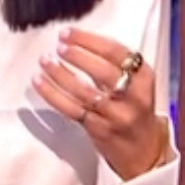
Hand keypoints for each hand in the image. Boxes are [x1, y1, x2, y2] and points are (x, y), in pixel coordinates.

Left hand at [34, 27, 165, 179]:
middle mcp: (132, 97)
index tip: (69, 33)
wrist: (143, 151)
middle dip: (78, 55)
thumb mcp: (137, 84)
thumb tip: (77, 42)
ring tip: (45, 60)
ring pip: (84, 91)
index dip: (89, 40)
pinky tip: (39, 81)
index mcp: (144, 78)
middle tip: (60, 46)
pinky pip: (71, 109)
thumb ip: (115, 65)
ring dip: (61, 74)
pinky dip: (52, 94)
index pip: (116, 52)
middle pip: (103, 71)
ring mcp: (115, 115)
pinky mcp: (98, 129)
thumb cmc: (135, 109)